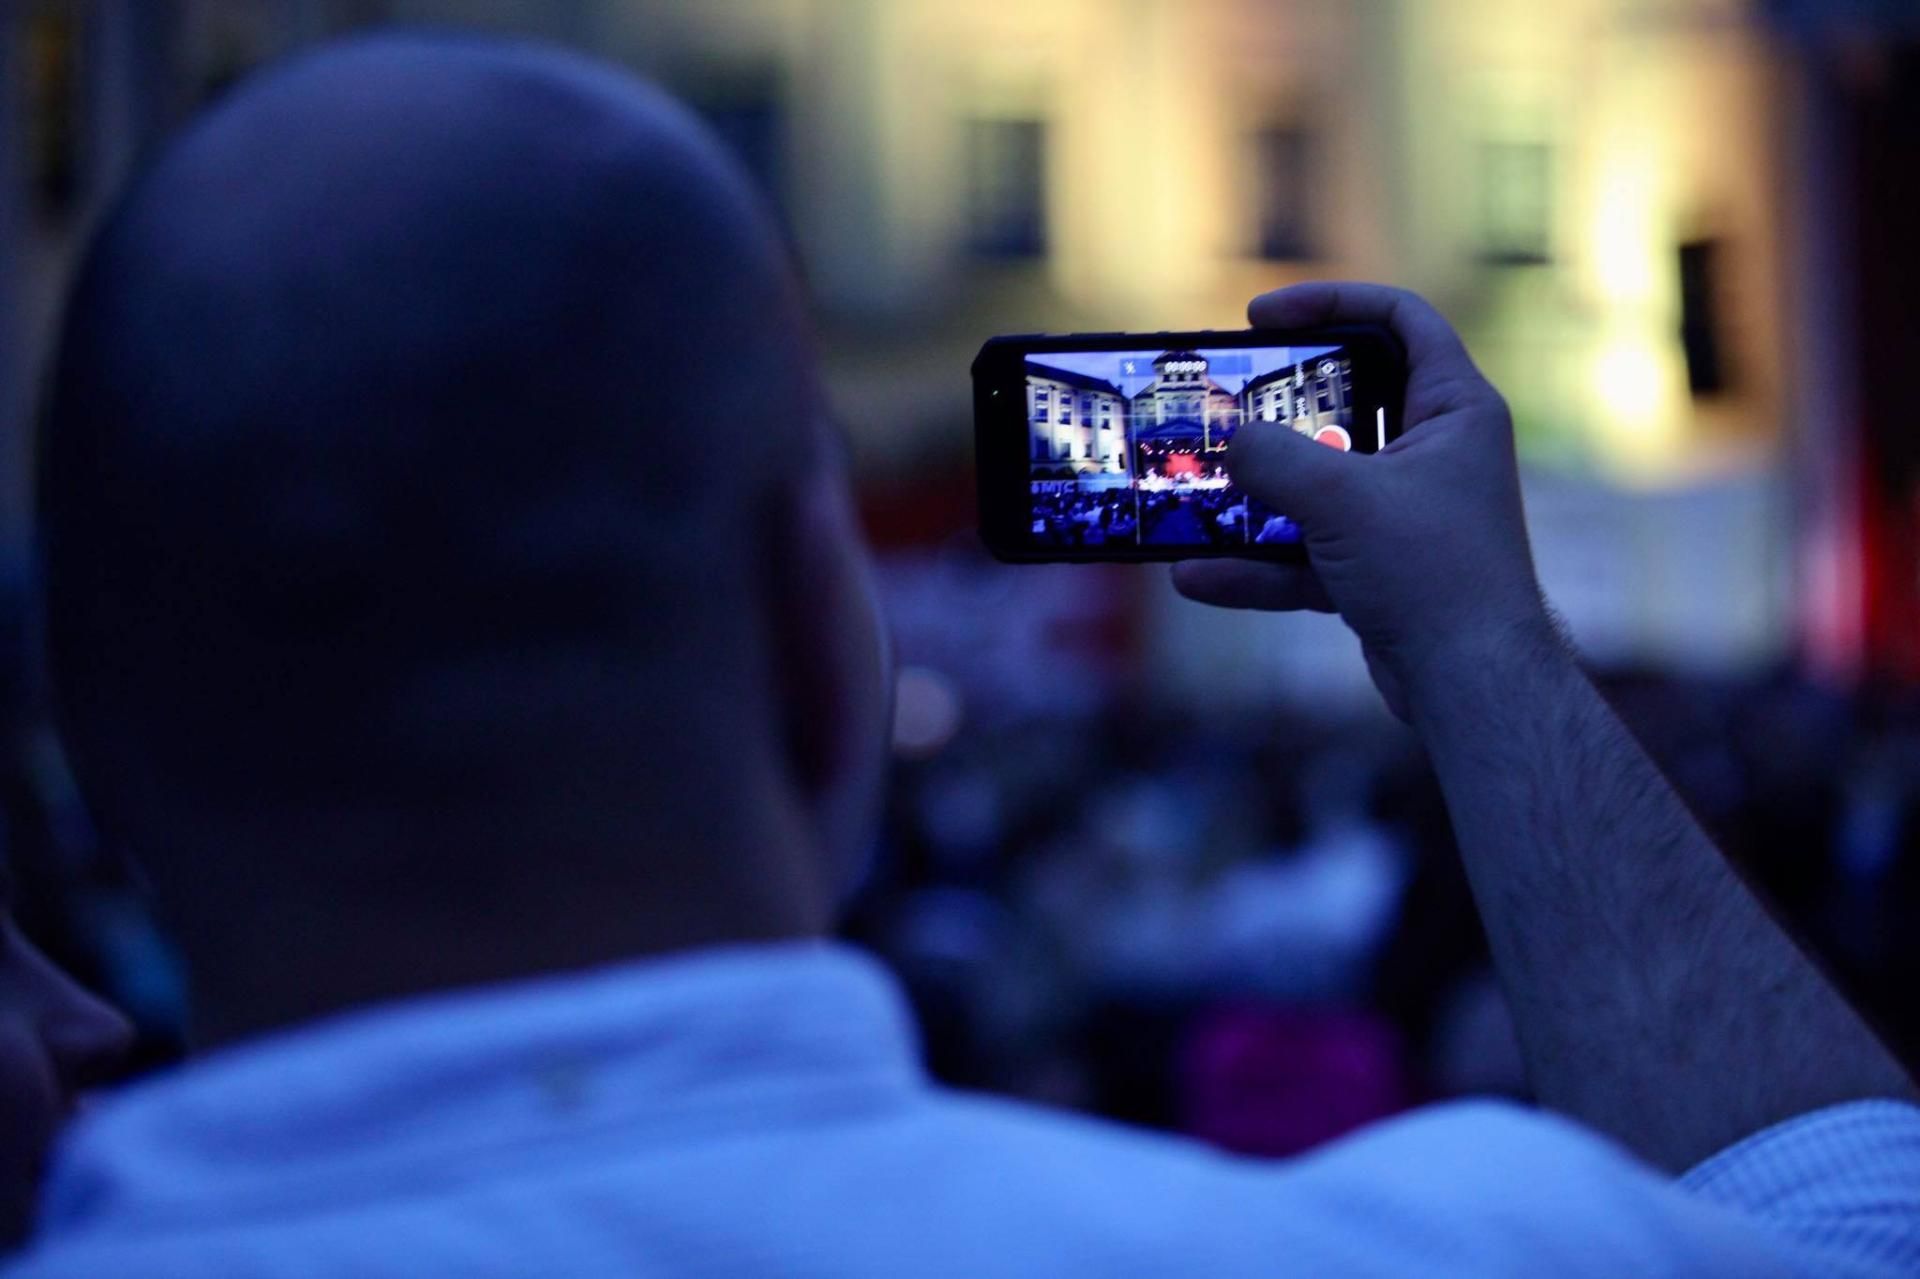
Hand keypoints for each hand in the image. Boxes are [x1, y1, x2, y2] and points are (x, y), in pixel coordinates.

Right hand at [1172, 283, 1552, 719]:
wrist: (1471, 684)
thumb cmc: (1431, 573)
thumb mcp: (1340, 499)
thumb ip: (1274, 458)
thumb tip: (1230, 441)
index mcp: (1454, 410)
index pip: (1399, 319)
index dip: (1332, 301)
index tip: (1262, 316)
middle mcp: (1435, 453)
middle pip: (1346, 401)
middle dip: (1277, 407)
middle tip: (1224, 400)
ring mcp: (1406, 514)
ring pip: (1317, 485)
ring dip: (1255, 495)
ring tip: (1193, 492)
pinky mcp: (1380, 569)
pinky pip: (1308, 553)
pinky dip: (1257, 566)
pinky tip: (1197, 576)